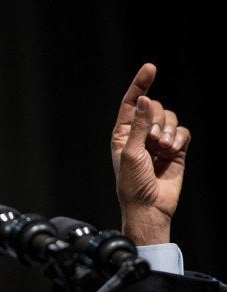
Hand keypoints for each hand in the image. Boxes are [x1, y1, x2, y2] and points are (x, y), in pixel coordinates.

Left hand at [111, 63, 190, 244]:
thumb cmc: (131, 183)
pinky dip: (180, 139)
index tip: (150, 68)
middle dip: (157, 121)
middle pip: (155, 108)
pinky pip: (183, 132)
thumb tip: (146, 100)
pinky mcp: (176, 150)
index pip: (132, 102)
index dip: (140, 84)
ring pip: (171, 119)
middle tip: (153, 140)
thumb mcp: (131, 152)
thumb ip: (140, 125)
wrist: (149, 206)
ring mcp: (159, 141)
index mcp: (123, 132)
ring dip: (168, 132)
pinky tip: (173, 152)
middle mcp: (141, 134)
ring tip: (162, 150)